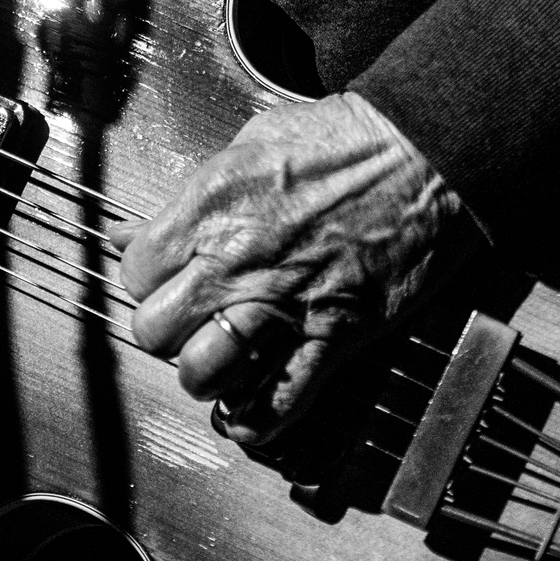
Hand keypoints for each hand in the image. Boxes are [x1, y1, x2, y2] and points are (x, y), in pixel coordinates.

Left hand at [114, 92, 477, 445]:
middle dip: (166, 331)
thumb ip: (184, 198)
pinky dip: (259, 419)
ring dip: (206, 375)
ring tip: (219, 362)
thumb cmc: (347, 141)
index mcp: (210, 208)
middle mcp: (236, 260)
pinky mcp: (336, 333)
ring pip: (203, 373)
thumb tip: (127, 230)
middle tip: (189, 321)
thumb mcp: (248, 144)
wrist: (431, 150)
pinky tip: (248, 415)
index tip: (165, 279)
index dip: (146, 280)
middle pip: (154, 329)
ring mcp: (285, 302)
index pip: (133, 270)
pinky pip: (282, 399)